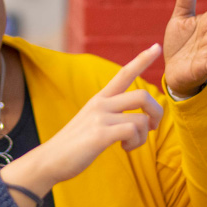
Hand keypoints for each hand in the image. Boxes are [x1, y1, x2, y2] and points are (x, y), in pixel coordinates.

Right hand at [0, 44, 163, 206]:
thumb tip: (142, 120)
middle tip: (153, 127)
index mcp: (100, 98)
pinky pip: (133, 132)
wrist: (49, 160)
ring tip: (130, 145)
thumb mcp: (92, 121)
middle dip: (157, 112)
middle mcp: (101, 103)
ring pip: (140, 119)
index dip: (142, 60)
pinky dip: (135, 143)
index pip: (124, 73)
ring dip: (143, 136)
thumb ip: (113, 115)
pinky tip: (124, 148)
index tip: (157, 47)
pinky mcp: (100, 134)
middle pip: (142, 95)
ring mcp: (100, 118)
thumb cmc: (74, 145)